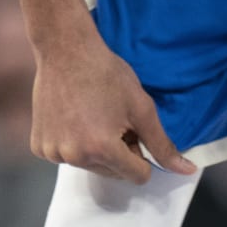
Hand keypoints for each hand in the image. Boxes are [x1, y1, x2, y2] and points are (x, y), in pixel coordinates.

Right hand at [30, 26, 197, 183]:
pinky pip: (66, 157)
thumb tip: (188, 172)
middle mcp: (75, 157)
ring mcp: (53, 153)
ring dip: (96, 149)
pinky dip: (73, 144)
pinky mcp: (39, 147)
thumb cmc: (107, 74)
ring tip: (92, 115)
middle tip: (112, 118)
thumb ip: (163, 144)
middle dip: (119, 152)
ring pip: (90, 166)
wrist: (65, 50)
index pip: (138, 175)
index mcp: (102, 149)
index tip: (133, 130)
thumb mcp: (141, 108)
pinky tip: (72, 117)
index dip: (141, 153)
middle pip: (113, 173)